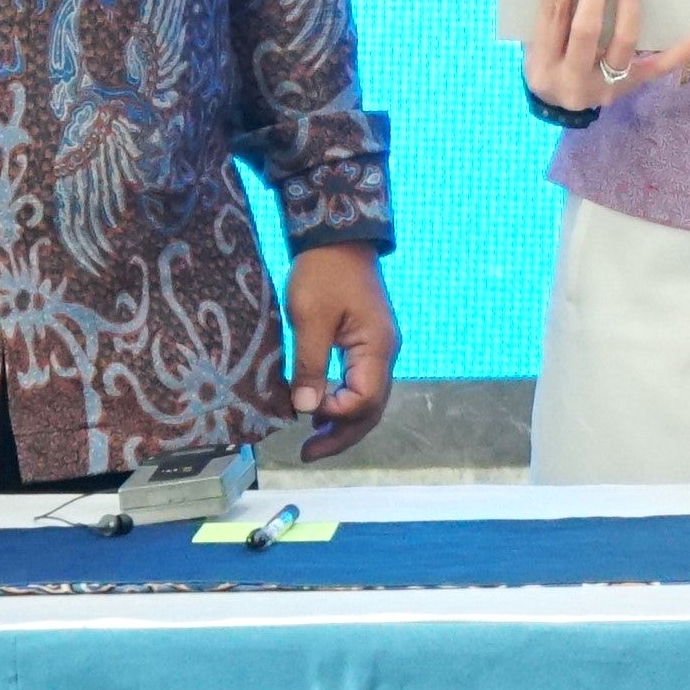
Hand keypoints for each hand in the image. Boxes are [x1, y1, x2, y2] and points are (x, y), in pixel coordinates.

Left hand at [272, 244, 398, 460]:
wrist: (338, 236)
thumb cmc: (323, 271)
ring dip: (342, 422)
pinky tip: (321, 408)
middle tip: (307, 454)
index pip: (363, 400)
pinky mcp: (367, 343)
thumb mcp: (310, 317)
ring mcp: (379, 349)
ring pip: (367, 399)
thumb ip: (311, 364)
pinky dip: (342, 402)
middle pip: (371, 409)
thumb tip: (307, 409)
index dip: (335, 414)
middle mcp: (385, 354)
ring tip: (311, 440)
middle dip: (341, 434)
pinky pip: (360, 383)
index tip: (304, 413)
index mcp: (376, 348)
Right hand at [524, 0, 689, 115]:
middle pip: (585, 28)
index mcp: (542, 64)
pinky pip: (657, 69)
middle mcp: (572, 79)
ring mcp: (604, 86)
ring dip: (628, 0)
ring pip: (623, 41)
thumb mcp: (538, 45)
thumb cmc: (549, 63)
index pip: (552, 16)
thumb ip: (554, 16)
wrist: (561, 107)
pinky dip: (681, 52)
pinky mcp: (630, 88)